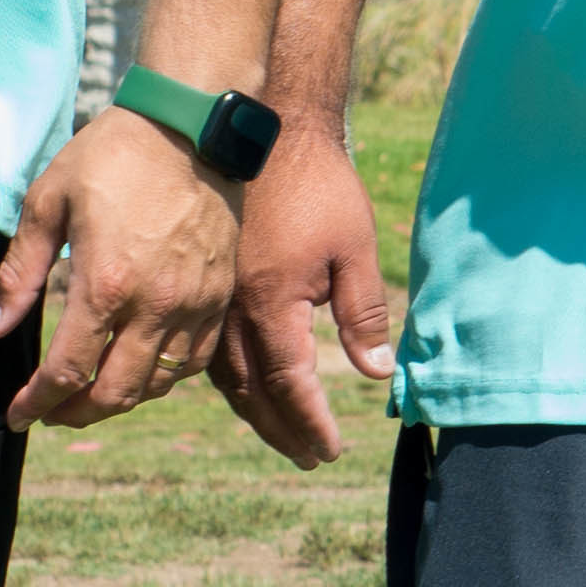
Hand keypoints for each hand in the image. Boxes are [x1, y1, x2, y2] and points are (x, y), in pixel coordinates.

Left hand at [0, 107, 242, 429]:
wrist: (189, 127)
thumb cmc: (112, 157)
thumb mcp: (48, 203)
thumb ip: (19, 273)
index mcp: (105, 284)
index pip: (67, 370)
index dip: (37, 402)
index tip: (17, 414)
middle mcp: (155, 305)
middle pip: (115, 393)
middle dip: (75, 413)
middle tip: (51, 412)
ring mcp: (194, 304)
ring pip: (157, 384)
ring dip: (119, 400)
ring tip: (90, 393)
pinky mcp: (218, 296)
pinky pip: (194, 361)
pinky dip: (163, 378)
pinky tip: (140, 369)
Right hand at [212, 115, 397, 464]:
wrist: (266, 131)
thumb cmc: (319, 185)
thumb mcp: (356, 248)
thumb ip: (364, 312)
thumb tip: (377, 372)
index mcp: (272, 301)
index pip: (291, 382)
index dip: (310, 421)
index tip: (330, 449)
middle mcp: (234, 308)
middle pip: (254, 391)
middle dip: (283, 430)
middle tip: (311, 456)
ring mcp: (214, 297)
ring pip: (227, 375)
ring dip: (256, 412)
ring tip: (284, 437)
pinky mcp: (208, 284)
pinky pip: (211, 350)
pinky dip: (232, 381)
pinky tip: (248, 392)